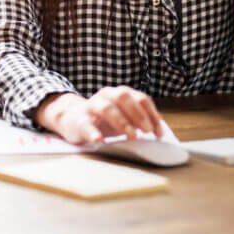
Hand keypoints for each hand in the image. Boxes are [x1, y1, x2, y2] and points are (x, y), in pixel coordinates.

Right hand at [36, 87, 163, 144]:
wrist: (72, 118)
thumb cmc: (104, 119)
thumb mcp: (124, 115)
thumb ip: (140, 118)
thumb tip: (160, 124)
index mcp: (120, 93)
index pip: (141, 98)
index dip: (152, 114)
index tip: (159, 132)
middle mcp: (106, 95)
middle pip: (124, 97)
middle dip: (138, 114)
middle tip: (147, 131)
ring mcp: (92, 106)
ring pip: (107, 108)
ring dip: (121, 122)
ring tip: (131, 136)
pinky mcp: (79, 120)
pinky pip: (86, 125)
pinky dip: (94, 133)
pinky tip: (101, 141)